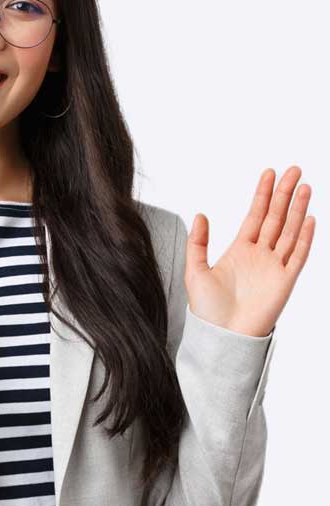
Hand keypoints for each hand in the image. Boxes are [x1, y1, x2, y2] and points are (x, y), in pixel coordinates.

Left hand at [185, 166, 314, 336]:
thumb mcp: (195, 270)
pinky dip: (306, 237)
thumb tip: (200, 215)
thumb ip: (198, 243)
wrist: (222, 335)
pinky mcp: (285, 281)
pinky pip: (299, 255)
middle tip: (294, 170)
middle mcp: (259, 255)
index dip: (263, 195)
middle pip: (276, 218)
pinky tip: (310, 219)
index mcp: (239, 250)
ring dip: (298, 209)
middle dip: (285, 194)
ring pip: (291, 231)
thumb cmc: (207, 309)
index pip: (255, 215)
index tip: (269, 174)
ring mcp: (274, 267)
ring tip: (305, 186)